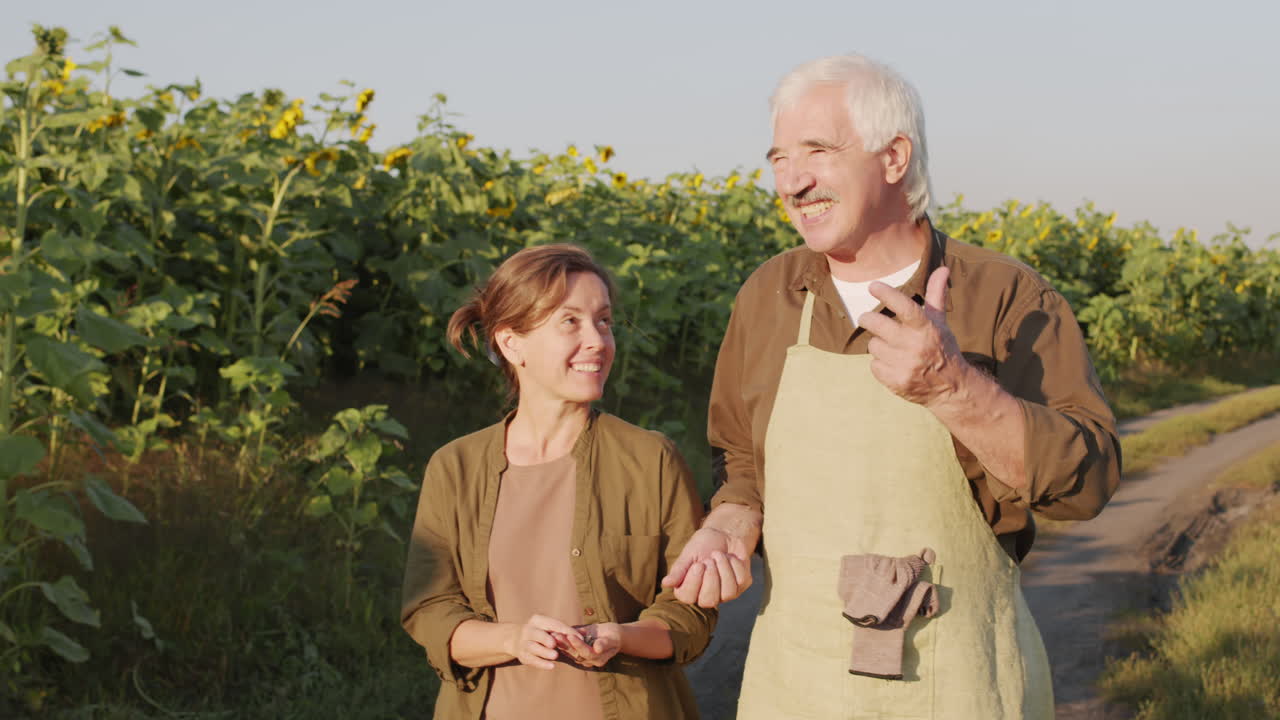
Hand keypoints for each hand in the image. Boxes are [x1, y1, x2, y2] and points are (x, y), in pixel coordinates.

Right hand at [509, 614, 581, 669]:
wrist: (515, 639)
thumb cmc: (540, 632)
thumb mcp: (549, 628)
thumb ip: (564, 631)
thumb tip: (584, 635)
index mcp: (537, 620)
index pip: (552, 624)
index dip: (566, 631)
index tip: (580, 638)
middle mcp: (528, 630)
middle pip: (537, 634)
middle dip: (546, 638)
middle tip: (555, 644)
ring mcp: (523, 643)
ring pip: (533, 647)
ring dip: (544, 652)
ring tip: (555, 656)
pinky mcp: (522, 655)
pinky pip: (531, 660)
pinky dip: (541, 663)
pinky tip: (551, 666)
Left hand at [554, 623, 621, 667]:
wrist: (612, 636)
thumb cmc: (614, 636)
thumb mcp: (612, 638)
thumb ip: (604, 643)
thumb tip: (597, 648)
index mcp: (599, 659)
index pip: (587, 653)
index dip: (578, 645)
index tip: (571, 636)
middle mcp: (589, 661)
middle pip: (575, 653)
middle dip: (565, 644)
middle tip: (556, 635)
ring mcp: (581, 658)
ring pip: (569, 652)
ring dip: (560, 643)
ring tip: (552, 634)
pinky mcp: (576, 653)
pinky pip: (567, 649)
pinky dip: (560, 642)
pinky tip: (553, 635)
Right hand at [661, 527, 751, 607]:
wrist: (724, 535)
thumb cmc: (702, 545)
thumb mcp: (688, 554)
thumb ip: (679, 570)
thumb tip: (665, 583)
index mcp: (689, 589)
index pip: (688, 598)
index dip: (694, 582)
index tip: (698, 564)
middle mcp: (706, 596)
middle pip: (709, 601)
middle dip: (711, 578)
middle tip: (709, 560)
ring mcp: (725, 594)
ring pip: (728, 593)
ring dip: (724, 569)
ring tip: (718, 555)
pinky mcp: (741, 586)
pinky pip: (741, 580)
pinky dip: (735, 564)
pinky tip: (729, 557)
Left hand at [858, 266, 965, 406]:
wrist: (951, 387)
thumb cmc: (942, 348)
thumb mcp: (941, 322)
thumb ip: (936, 295)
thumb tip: (943, 268)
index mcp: (927, 328)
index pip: (905, 307)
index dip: (887, 295)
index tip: (873, 286)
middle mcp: (915, 346)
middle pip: (877, 324)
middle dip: (867, 319)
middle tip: (866, 318)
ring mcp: (905, 365)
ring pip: (873, 345)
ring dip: (878, 344)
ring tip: (892, 348)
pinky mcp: (896, 381)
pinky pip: (874, 365)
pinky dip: (879, 364)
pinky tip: (893, 364)